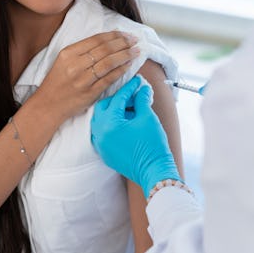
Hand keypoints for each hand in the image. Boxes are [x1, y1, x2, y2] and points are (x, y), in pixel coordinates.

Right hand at [30, 31, 139, 121]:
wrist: (48, 105)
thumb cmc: (58, 81)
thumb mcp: (65, 60)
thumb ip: (84, 50)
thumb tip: (110, 38)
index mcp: (68, 53)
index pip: (97, 39)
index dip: (115, 35)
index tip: (126, 34)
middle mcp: (75, 65)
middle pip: (105, 49)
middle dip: (123, 43)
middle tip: (135, 40)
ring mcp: (83, 80)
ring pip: (109, 63)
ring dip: (126, 55)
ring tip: (136, 51)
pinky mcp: (90, 93)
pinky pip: (109, 78)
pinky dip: (121, 70)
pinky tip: (129, 65)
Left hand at [91, 76, 180, 197]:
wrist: (154, 171)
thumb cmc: (152, 145)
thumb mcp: (147, 117)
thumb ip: (142, 100)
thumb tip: (142, 89)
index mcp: (109, 124)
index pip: (117, 99)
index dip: (130, 88)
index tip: (137, 81)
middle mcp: (99, 134)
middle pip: (103, 107)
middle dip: (118, 99)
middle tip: (132, 95)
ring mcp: (100, 145)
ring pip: (101, 120)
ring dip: (113, 111)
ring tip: (130, 108)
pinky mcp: (104, 153)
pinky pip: (102, 133)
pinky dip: (111, 124)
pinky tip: (126, 122)